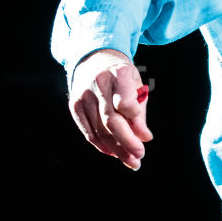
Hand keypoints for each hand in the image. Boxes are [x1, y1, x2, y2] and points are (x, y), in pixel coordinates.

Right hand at [68, 49, 152, 169]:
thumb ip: (140, 112)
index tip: (146, 135)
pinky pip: (88, 131)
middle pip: (111, 121)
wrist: (94, 59)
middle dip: (126, 142)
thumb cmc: (121, 76)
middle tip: (139, 157)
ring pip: (99, 130)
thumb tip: (144, 138)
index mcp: (118, 74)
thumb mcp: (136, 85)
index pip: (124, 102)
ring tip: (131, 161)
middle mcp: (98, 84)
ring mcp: (83, 95)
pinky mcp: (74, 105)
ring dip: (116, 149)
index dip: (135, 120)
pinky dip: (101, 145)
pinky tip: (113, 153)